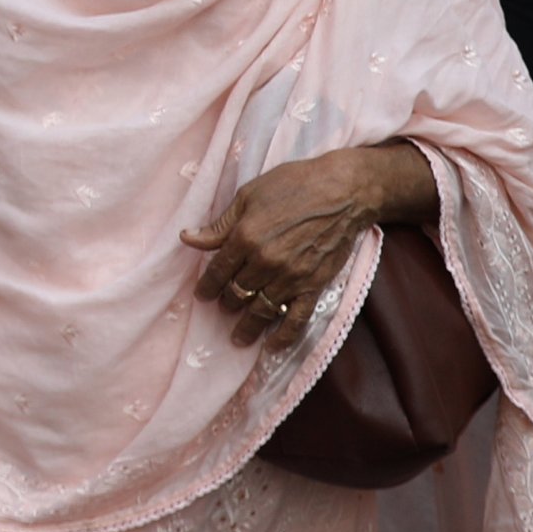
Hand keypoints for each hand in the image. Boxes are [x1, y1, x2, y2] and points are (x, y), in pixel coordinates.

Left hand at [184, 140, 432, 346]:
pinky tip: (271, 346)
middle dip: (226, 302)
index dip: (207, 286)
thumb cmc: (294, 185)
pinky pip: (296, 318)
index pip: (218, 271)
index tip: (201, 295)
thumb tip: (188, 238)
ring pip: (260, 309)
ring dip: (246, 325)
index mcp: (245, 237)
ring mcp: (290, 277)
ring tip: (238, 337)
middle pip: (237, 292)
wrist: (344, 192)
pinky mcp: (314, 286)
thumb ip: (219, 225)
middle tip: (223, 307)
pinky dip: (283, 336)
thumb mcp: (248, 196)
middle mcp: (265, 262)